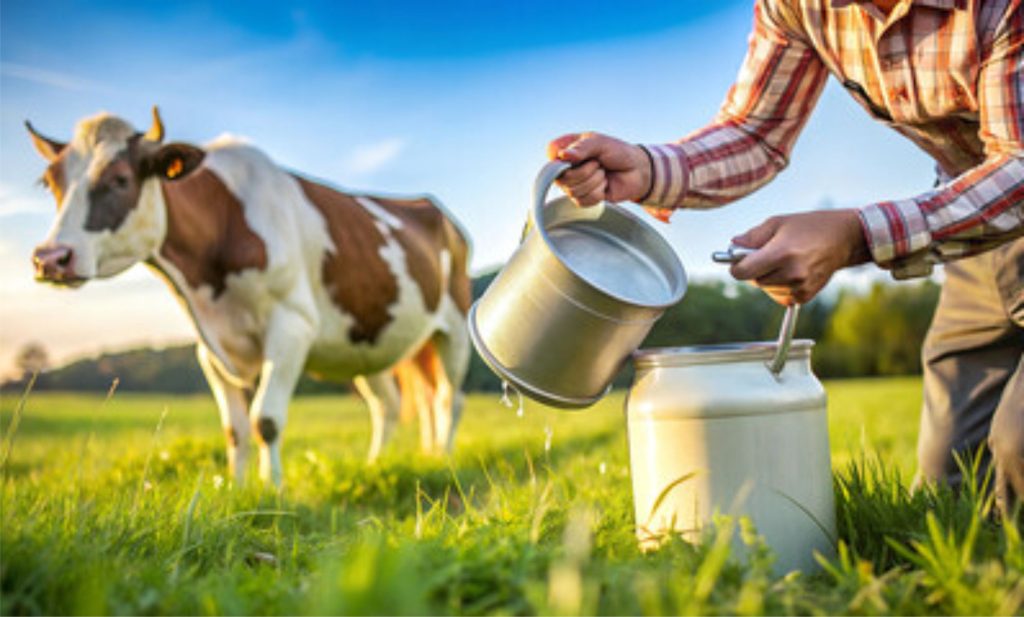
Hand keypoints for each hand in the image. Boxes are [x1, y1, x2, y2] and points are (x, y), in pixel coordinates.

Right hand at [547, 132, 652, 206]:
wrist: (636, 170)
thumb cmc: (618, 152)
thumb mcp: (601, 143)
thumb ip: (581, 147)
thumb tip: (562, 155)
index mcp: (566, 149)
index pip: (551, 153)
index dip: (565, 157)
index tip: (581, 155)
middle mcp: (566, 167)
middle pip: (563, 177)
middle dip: (587, 171)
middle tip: (599, 163)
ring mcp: (572, 184)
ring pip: (573, 191)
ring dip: (595, 181)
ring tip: (603, 173)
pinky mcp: (582, 199)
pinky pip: (583, 201)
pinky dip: (598, 192)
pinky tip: (604, 185)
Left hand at [729, 210, 869, 304]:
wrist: (843, 238)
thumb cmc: (809, 227)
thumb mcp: (778, 223)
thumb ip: (752, 236)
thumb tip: (732, 245)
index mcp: (781, 253)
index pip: (743, 272)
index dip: (736, 266)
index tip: (737, 260)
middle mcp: (791, 273)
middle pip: (754, 281)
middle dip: (755, 269)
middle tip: (767, 254)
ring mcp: (800, 287)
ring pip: (766, 289)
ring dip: (768, 277)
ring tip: (784, 260)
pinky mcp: (805, 296)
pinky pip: (779, 296)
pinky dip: (779, 286)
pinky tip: (791, 271)